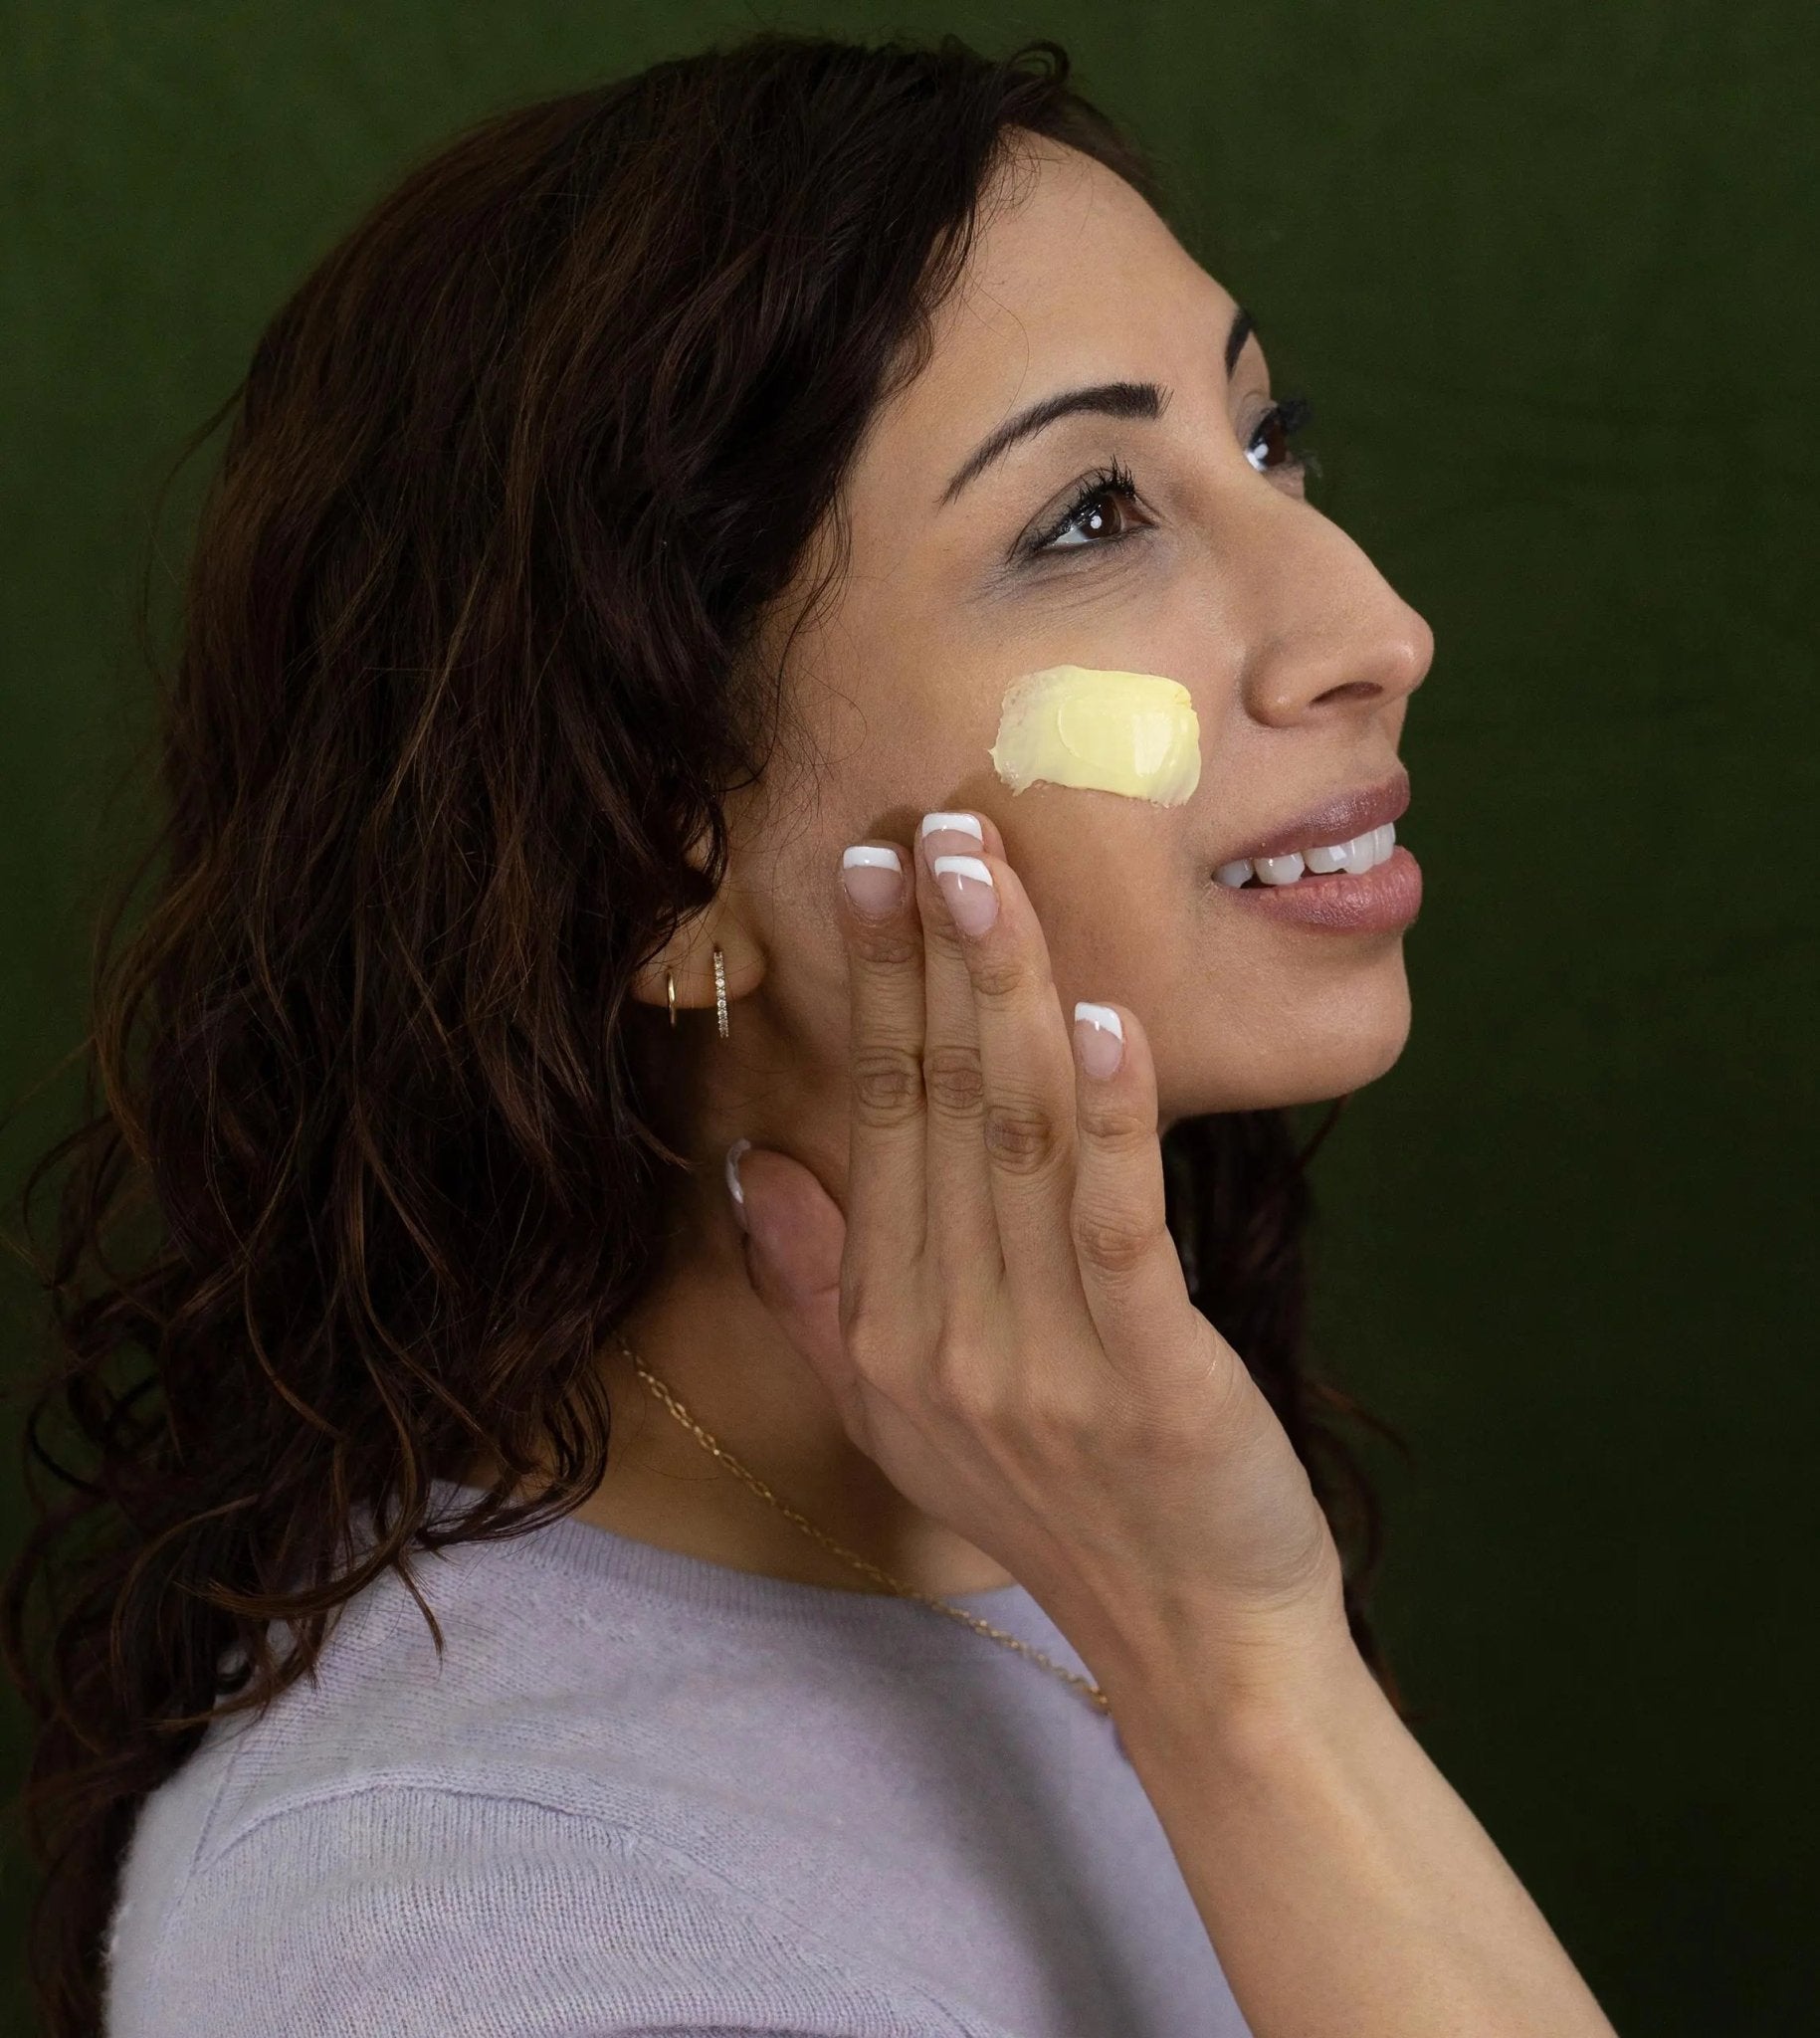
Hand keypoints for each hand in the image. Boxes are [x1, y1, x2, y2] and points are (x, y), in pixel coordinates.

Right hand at [732, 810, 1352, 1698]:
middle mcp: (943, 1338)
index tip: (867, 876)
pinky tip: (1097, 1016)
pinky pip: (1114, 1225)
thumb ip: (814, 1292)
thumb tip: (751, 1163)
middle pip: (933, 1111)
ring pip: (1012, 1140)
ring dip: (1001, 996)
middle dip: (930, 958)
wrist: (1191, 1640)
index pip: (873, 1126)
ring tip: (989, 875)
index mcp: (886, 1331)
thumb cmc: (1055, 1513)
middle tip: (928, 827)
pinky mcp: (1148, 1376)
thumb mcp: (898, 1415)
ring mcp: (1039, 1360)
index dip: (872, 993)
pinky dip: (1105, 1117)